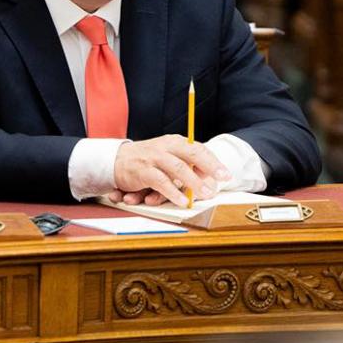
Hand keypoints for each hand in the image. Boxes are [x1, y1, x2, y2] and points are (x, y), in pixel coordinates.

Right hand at [108, 136, 231, 208]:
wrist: (116, 160)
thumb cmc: (147, 161)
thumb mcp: (168, 158)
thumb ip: (185, 165)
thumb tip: (208, 178)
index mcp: (174, 142)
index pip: (198, 149)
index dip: (213, 161)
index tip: (226, 174)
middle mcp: (166, 146)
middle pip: (191, 154)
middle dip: (209, 166)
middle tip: (222, 180)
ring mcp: (154, 157)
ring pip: (177, 168)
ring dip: (193, 182)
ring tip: (206, 193)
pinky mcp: (143, 171)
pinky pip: (161, 181)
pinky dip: (172, 192)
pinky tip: (182, 201)